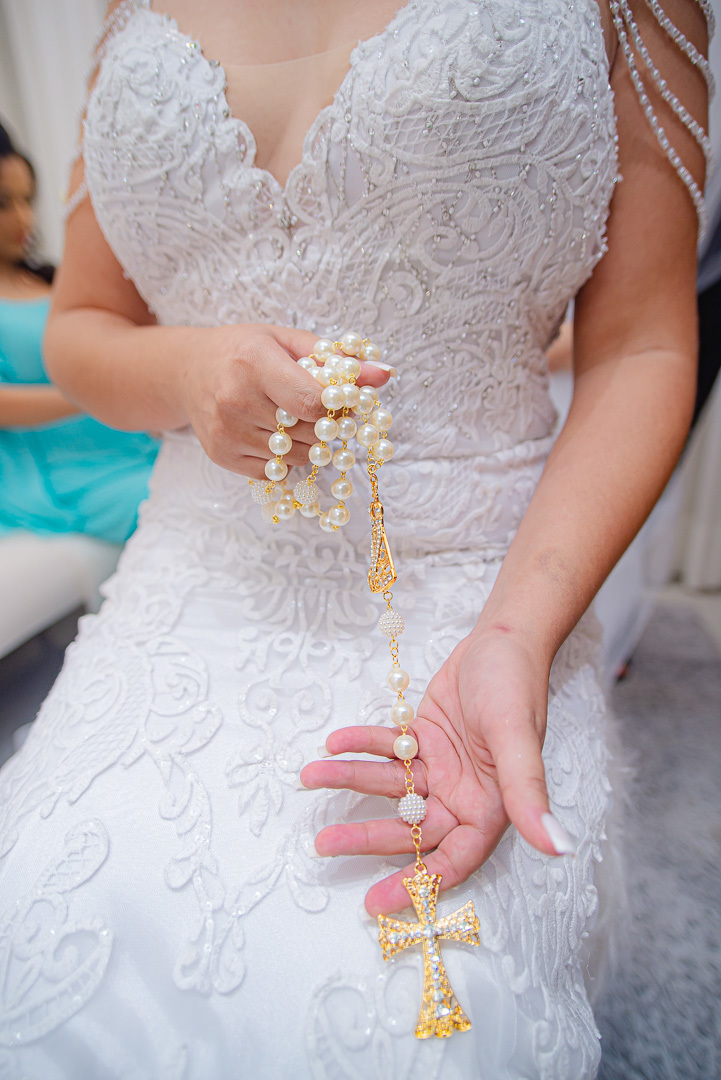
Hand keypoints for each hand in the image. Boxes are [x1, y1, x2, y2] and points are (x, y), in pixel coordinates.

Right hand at [179, 323, 388, 477]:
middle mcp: (235, 400)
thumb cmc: (244, 352)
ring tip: (297, 419)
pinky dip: (288, 458)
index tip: (343, 401)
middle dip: (328, 425)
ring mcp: (227, 433)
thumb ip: (337, 360)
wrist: (188, 371)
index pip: (313, 402)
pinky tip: (278, 434)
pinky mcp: (222, 456)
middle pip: (310, 433)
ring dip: (311, 443)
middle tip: (325, 410)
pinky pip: (277, 471)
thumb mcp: (288, 341)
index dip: (338, 407)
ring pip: (298, 457)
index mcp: (254, 363)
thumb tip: (383, 376)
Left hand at [300, 627, 571, 914]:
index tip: (373, 903)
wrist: (502, 638)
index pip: (451, 862)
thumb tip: (559, 848)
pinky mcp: (422, 740)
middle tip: (324, 843)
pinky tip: (335, 741)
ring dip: (351, 781)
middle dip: (367, 837)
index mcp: (490, 809)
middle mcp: (462, 796)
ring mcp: (440, 769)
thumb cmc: (517, 687)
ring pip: (391, 788)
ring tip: (311, 775)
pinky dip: (362, 746)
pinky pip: (387, 751)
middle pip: (410, 829)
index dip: (415, 885)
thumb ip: (530, 795)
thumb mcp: (519, 740)